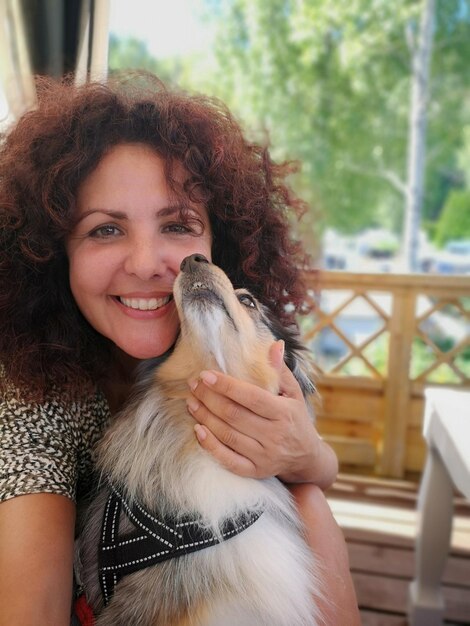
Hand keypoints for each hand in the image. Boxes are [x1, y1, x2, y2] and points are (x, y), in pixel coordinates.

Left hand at [186, 341, 337, 486]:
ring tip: (191, 402)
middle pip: (234, 415)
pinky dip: (211, 446)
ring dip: (205, 417)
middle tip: (193, 385)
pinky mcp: (255, 471)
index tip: (206, 375)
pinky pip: (228, 460)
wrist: (306, 458)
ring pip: (227, 435)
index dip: (226, 386)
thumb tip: (274, 344)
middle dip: (209, 398)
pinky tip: (198, 430)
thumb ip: (280, 370)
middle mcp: (274, 436)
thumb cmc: (296, 418)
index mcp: (283, 413)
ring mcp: (264, 456)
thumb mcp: (294, 393)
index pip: (250, 397)